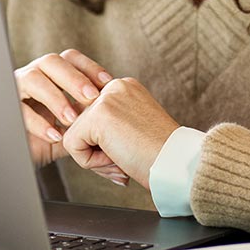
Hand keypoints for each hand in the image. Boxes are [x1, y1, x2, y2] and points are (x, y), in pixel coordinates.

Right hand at [14, 49, 129, 185]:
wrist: (27, 154)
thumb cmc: (55, 135)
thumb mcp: (78, 126)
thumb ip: (95, 118)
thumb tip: (121, 116)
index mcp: (52, 73)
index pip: (71, 57)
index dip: (89, 67)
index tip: (108, 82)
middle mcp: (34, 75)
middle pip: (51, 62)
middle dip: (73, 78)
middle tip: (92, 98)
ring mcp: (17, 90)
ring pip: (32, 79)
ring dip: (55, 97)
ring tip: (72, 119)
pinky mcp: (6, 110)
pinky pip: (19, 109)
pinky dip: (39, 123)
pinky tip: (56, 136)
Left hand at [61, 77, 179, 190]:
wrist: (177, 164)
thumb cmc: (160, 157)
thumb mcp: (133, 130)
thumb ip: (108, 125)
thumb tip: (73, 136)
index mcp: (125, 88)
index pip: (91, 115)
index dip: (102, 141)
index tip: (130, 151)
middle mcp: (115, 86)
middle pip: (80, 123)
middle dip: (96, 149)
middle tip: (125, 159)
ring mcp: (106, 98)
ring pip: (74, 134)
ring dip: (94, 156)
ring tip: (124, 158)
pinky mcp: (97, 115)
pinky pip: (72, 145)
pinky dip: (90, 162)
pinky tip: (117, 159)